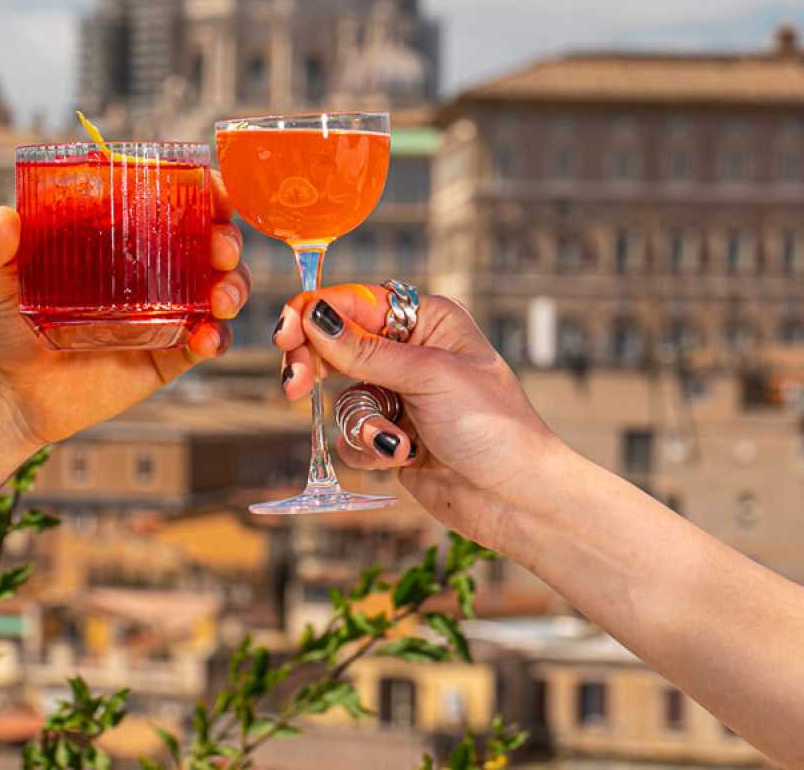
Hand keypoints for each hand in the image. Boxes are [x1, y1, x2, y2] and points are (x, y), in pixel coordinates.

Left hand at [0, 171, 249, 448]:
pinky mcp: (167, 356)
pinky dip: (217, 339)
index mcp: (120, 237)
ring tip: (222, 299)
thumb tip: (2, 219)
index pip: (173, 202)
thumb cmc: (4, 324)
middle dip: (228, 239)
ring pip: (220, 291)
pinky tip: (207, 339)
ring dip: (234, 287)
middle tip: (220, 247)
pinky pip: (206, 343)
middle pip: (209, 244)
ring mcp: (165, 314)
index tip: (214, 188)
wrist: (8, 395)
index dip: (203, 191)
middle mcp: (152, 271)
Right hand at [273, 285, 561, 549]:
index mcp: (427, 320)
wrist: (517, 500)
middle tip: (295, 387)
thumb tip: (314, 314)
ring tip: (395, 441)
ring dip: (364, 422)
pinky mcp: (390, 435)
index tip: (285, 333)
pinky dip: (370, 448)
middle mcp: (410, 352)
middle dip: (318, 368)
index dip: (315, 314)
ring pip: (340, 396)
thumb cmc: (493, 427)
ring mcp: (398, 395)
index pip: (355, 303)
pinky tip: (402, 456)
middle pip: (334, 345)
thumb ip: (364, 350)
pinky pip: (350, 433)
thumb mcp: (429, 378)